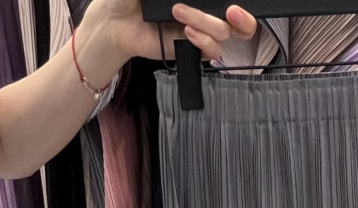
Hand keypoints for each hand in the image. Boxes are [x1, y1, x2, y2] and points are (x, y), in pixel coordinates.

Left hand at [84, 0, 256, 66]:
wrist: (114, 19)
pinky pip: (210, 51)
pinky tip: (187, 32)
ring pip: (223, 34)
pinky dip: (203, 41)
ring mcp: (199, 32)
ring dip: (205, 22)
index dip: (239, 3)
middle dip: (243, 20)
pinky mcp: (190, 50)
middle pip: (240, 23)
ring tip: (178, 13)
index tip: (233, 2)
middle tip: (232, 12)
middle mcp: (205, 12)